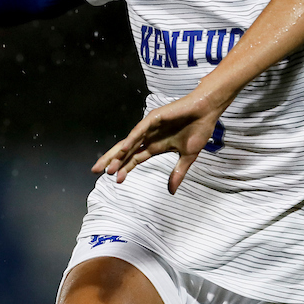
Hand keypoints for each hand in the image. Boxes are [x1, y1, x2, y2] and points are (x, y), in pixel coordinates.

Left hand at [91, 92, 223, 194]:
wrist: (207, 111)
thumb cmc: (199, 130)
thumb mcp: (188, 157)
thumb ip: (177, 173)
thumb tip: (171, 192)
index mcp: (155, 146)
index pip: (135, 159)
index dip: (125, 169)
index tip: (116, 181)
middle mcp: (149, 137)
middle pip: (126, 151)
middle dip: (112, 161)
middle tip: (96, 172)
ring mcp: (150, 127)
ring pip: (129, 142)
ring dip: (118, 155)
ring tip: (108, 167)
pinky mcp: (154, 118)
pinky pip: (140, 130)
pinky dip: (131, 140)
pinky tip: (123, 149)